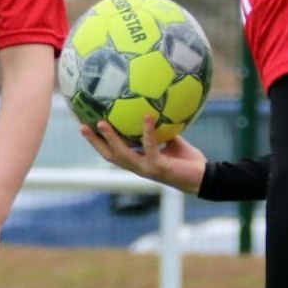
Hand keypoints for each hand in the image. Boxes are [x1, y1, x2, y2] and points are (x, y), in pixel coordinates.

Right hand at [81, 117, 206, 193]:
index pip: (112, 152)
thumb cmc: (188, 161)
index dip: (97, 143)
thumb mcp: (170, 141)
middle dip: (95, 142)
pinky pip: (151, 147)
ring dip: (111, 139)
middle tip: (82, 126)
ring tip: (102, 123)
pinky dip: (147, 131)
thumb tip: (152, 108)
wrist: (205, 179)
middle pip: (110, 156)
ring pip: (123, 154)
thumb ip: (160, 130)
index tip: (85, 127)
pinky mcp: (160, 167)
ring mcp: (147, 169)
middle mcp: (139, 167)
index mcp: (138, 161)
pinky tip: (147, 116)